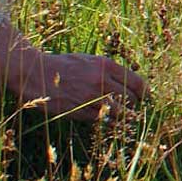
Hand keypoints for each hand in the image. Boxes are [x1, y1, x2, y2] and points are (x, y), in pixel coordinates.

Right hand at [11, 52, 148, 122]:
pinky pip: (102, 120)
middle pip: (131, 99)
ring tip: (122, 115)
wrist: (35, 74)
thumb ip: (106, 70)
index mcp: (105, 65)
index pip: (137, 82)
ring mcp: (91, 98)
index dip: (144, 92)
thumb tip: (127, 81)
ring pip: (119, 113)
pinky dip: (106, 120)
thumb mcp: (87, 60)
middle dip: (134, 104)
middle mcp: (101, 81)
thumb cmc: (61, 66)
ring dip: (123, 116)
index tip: (146, 96)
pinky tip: (105, 118)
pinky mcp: (81, 112)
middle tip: (133, 107)